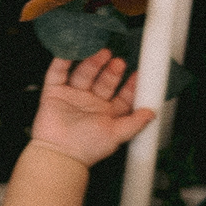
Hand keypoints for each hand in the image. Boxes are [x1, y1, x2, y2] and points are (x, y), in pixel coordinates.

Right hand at [26, 51, 157, 166]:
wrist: (59, 153)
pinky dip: (62, 61)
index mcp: (106, 114)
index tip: (138, 74)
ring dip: (92, 63)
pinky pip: (58, 73)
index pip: (122, 96)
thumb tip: (152, 114)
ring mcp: (72, 97)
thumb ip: (135, 123)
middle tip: (118, 61)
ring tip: (102, 53)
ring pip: (84, 74)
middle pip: (104, 81)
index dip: (130, 85)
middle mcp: (90, 104)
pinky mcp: (54, 93)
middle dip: (111, 71)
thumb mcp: (116, 135)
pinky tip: (70, 51)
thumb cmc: (86, 148)